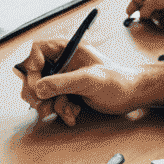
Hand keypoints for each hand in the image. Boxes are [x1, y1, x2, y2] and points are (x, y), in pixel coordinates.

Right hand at [18, 40, 163, 125]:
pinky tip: (73, 114)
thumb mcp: (89, 80)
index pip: (37, 51)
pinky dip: (61, 110)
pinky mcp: (67, 91)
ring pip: (42, 91)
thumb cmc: (118, 81)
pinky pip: (53, 101)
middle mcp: (63, 61)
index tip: (36, 82)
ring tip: (66, 112)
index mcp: (67, 49)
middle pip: (34, 74)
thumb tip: (38, 88)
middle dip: (38, 92)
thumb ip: (62, 82)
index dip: (32, 66)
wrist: (132, 96)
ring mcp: (64, 77)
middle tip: (42, 105)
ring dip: (51, 105)